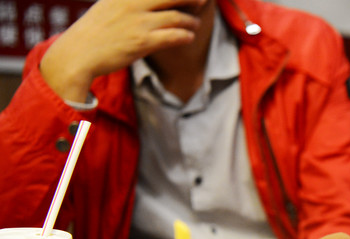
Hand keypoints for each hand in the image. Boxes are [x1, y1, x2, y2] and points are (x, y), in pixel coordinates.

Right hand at [39, 0, 206, 101]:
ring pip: (177, 17)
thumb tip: (150, 3)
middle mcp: (133, 3)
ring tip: (195, 24)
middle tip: (203, 1)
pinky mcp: (143, 42)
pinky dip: (185, 36)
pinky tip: (189, 37)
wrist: (78, 54)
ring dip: (191, 21)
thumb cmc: (95, 31)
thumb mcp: (110, 5)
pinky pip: (173, 36)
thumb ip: (129, 2)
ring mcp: (139, 23)